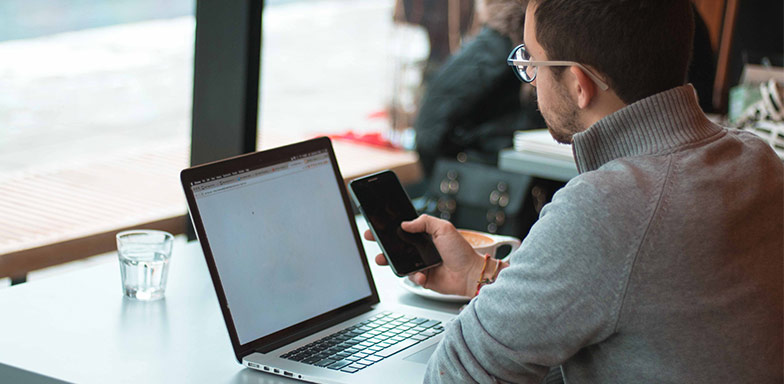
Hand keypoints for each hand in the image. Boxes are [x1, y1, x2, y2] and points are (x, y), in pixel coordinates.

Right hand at [364, 214, 483, 296]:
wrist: (470, 274)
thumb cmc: (461, 251)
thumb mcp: (444, 228)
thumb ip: (424, 222)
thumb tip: (405, 223)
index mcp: (426, 236)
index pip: (404, 230)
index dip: (390, 228)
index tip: (377, 226)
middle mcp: (422, 250)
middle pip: (397, 246)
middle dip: (383, 244)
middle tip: (373, 239)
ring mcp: (422, 264)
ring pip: (400, 263)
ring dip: (390, 261)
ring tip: (383, 259)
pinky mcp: (423, 278)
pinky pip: (411, 277)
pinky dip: (415, 276)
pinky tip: (422, 275)